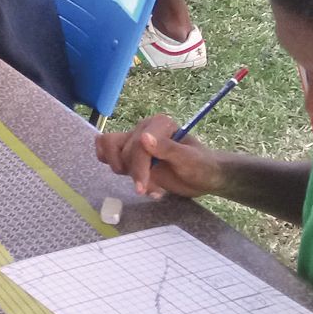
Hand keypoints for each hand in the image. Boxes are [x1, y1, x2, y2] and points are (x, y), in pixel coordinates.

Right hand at [93, 114, 225, 199]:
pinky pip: (108, 153)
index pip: (137, 144)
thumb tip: (143, 137)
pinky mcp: (131, 154)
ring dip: (122, 170)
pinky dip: (114, 166)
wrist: (204, 177)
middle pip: (122, 149)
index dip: (137, 166)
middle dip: (132, 173)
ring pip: (109, 148)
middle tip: (145, 189)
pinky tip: (129, 177)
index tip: (141, 188)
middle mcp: (144, 129)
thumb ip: (167, 148)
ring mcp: (136, 141)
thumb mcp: (189, 160)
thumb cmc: (201, 166)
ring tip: (142, 185)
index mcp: (159, 124)